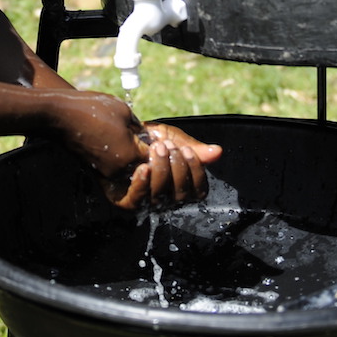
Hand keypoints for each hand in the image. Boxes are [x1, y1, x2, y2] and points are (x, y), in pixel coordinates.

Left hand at [100, 124, 223, 210]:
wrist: (117, 134)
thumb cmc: (147, 140)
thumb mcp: (173, 139)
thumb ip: (193, 148)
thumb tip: (218, 151)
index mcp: (181, 186)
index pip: (198, 191)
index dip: (195, 172)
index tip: (187, 150)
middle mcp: (166, 198)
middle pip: (180, 196)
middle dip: (176, 169)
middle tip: (166, 146)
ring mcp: (146, 202)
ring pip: (159, 197)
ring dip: (160, 171)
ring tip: (155, 149)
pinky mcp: (125, 201)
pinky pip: (136, 201)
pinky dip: (141, 185)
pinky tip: (143, 167)